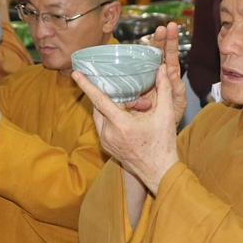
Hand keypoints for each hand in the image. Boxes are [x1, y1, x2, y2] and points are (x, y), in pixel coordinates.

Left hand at [72, 66, 178, 194]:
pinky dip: (113, 119)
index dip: (87, 85)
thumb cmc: (163, 145)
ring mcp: (106, 141)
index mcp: (121, 125)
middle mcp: (109, 134)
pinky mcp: (107, 147)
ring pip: (101, 116)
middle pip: (102, 106)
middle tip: (139, 102)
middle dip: (117, 98)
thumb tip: (163, 69)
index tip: (76, 74)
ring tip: (136, 111)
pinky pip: (103, 126)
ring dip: (114, 108)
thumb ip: (164, 89)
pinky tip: (130, 120)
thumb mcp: (166, 115)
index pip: (99, 100)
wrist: (159, 172)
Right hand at [132, 22, 185, 124]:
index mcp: (168, 77)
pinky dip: (126, 70)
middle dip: (159, 39)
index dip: (171, 41)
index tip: (171, 27)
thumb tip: (172, 72)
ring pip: (141, 63)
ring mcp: (141, 79)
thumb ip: (176, 90)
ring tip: (145, 45)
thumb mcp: (176, 105)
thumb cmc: (168, 119)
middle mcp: (155, 75)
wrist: (153, 134)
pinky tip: (124, 63)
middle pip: (157, 53)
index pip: (170, 55)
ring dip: (142, 52)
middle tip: (162, 28)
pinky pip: (128, 77)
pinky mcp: (130, 88)